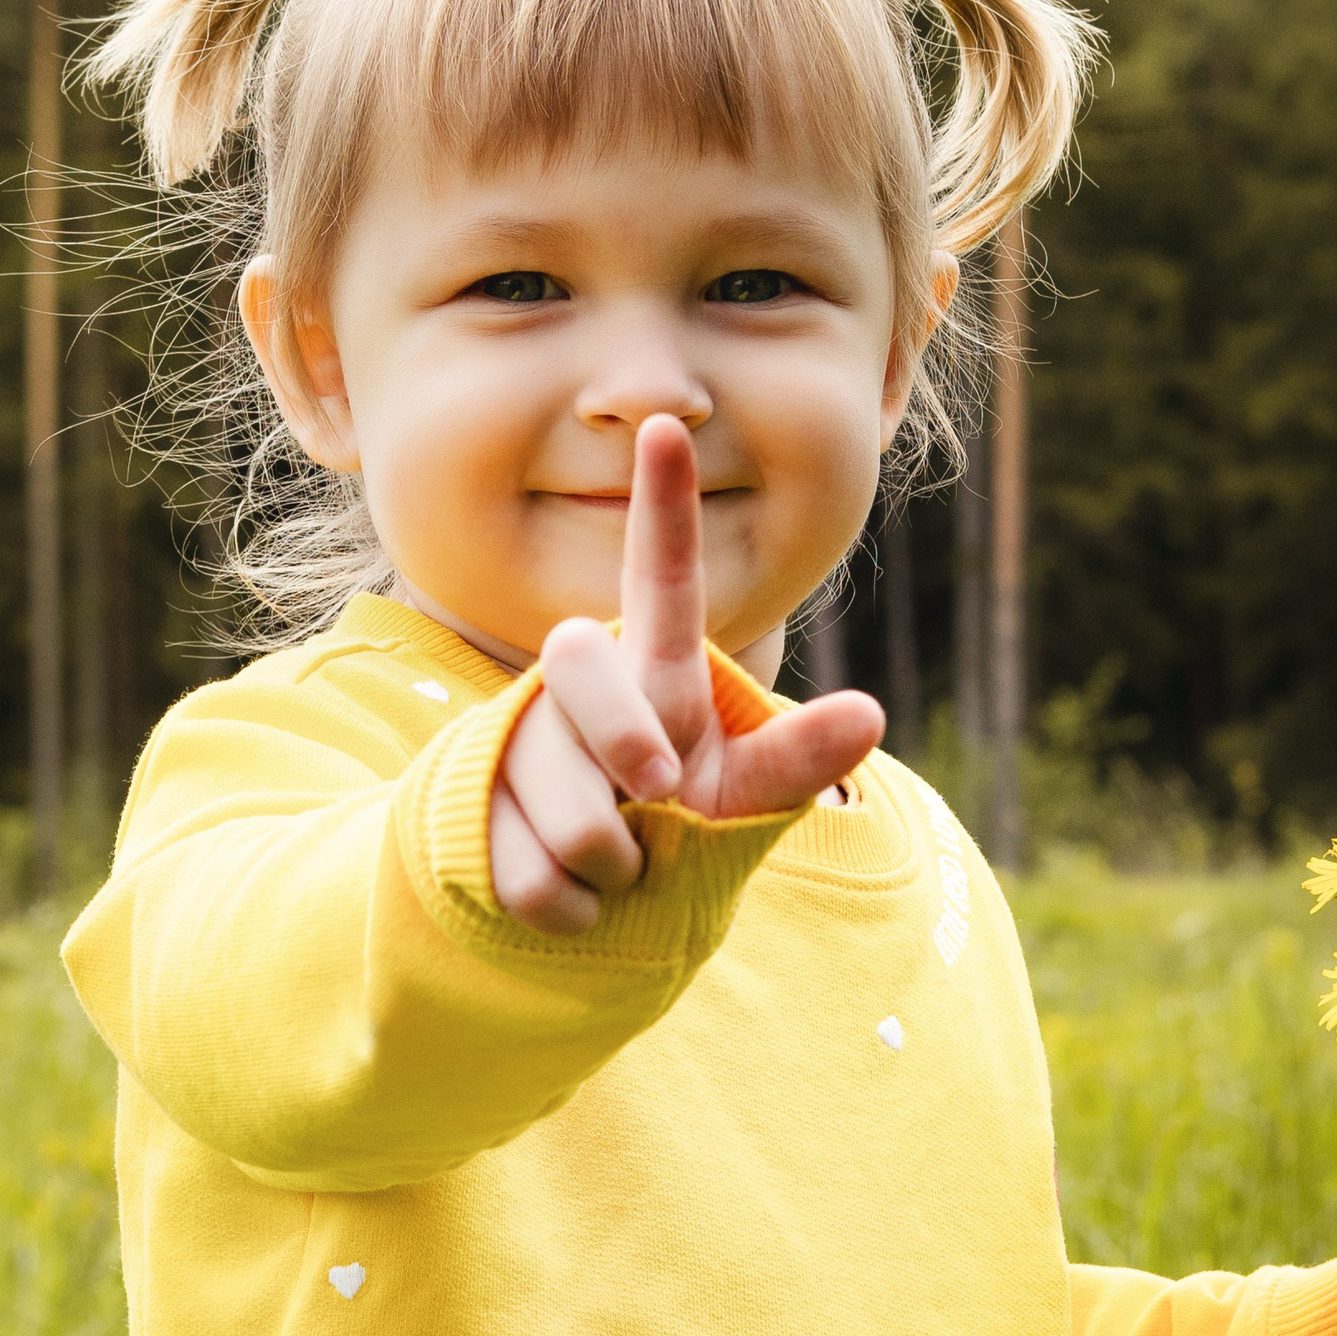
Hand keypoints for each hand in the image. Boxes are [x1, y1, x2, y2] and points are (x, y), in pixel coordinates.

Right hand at [488, 415, 885, 932]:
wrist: (591, 909)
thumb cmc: (682, 836)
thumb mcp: (746, 800)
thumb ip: (797, 759)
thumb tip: (870, 711)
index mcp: (655, 670)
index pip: (664, 582)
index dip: (665, 506)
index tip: (666, 426)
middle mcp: (578, 681)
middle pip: (581, 665)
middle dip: (623, 738)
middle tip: (656, 801)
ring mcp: (516, 733)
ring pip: (558, 791)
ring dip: (607, 859)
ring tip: (620, 870)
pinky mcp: (467, 794)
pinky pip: (518, 862)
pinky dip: (562, 905)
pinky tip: (572, 901)